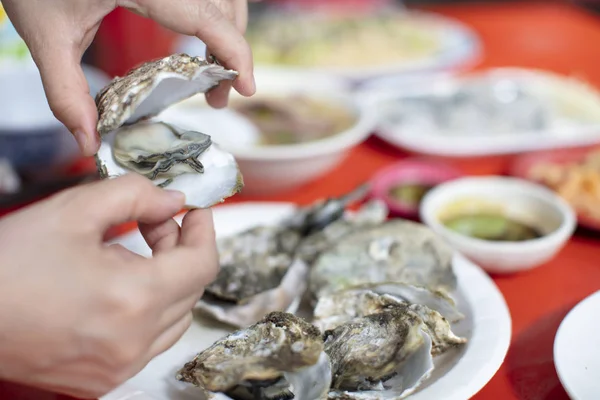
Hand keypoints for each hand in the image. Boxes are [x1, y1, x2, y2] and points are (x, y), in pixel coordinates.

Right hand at [0, 174, 218, 398]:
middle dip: (180, 248)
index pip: (202, 264)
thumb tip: (173, 201)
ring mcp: (118, 367)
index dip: (204, 230)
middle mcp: (133, 342)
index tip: (196, 211)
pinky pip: (149, 342)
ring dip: (167, 280)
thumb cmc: (7, 266)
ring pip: (175, 317)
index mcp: (133, 299)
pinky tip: (115, 289)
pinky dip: (147, 311)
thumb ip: (135, 196)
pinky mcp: (102, 380)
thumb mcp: (73, 211)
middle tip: (153, 221)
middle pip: (191, 288)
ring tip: (130, 254)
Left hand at [1, 0, 255, 156]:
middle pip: (226, 8)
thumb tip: (87, 142)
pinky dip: (214, 18)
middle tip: (216, 97)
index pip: (209, 18)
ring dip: (226, 36)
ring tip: (211, 74)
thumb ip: (66, 92)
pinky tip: (199, 42)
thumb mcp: (45, 35)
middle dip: (231, 55)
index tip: (247, 89)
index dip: (236, 54)